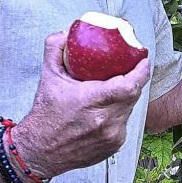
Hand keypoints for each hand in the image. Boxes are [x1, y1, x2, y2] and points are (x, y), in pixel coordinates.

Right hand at [12, 31, 150, 177]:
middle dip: (135, 81)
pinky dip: (118, 115)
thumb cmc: (45, 113)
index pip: (130, 85)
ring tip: (117, 88)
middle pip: (133, 96)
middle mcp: (105, 121)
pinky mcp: (113, 147)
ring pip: (129, 110)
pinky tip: (108, 109)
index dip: (141, 71)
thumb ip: (55, 48)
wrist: (38, 151)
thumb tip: (67, 31)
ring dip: (126, 98)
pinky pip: (123, 124)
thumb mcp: (48, 76)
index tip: (143, 59)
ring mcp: (111, 136)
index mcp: (91, 101)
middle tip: (132, 69)